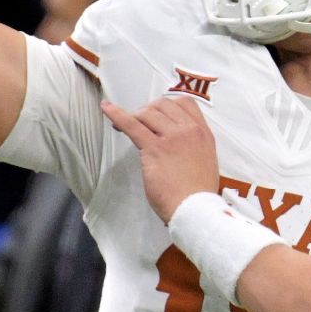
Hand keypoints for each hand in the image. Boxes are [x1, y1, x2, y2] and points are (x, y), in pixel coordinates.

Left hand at [101, 96, 218, 222]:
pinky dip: (116, 114)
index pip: (185, 103)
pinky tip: (106, 109)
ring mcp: (172, 138)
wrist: (195, 209)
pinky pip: (132, 125)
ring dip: (134, 116)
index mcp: (203, 133)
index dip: (167, 105)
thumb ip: (191, 146)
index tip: (156, 112)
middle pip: (163, 104)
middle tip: (138, 121)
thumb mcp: (204, 161)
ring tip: (123, 125)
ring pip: (147, 112)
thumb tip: (173, 142)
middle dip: (147, 109)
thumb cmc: (197, 193)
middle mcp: (189, 130)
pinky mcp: (154, 148)